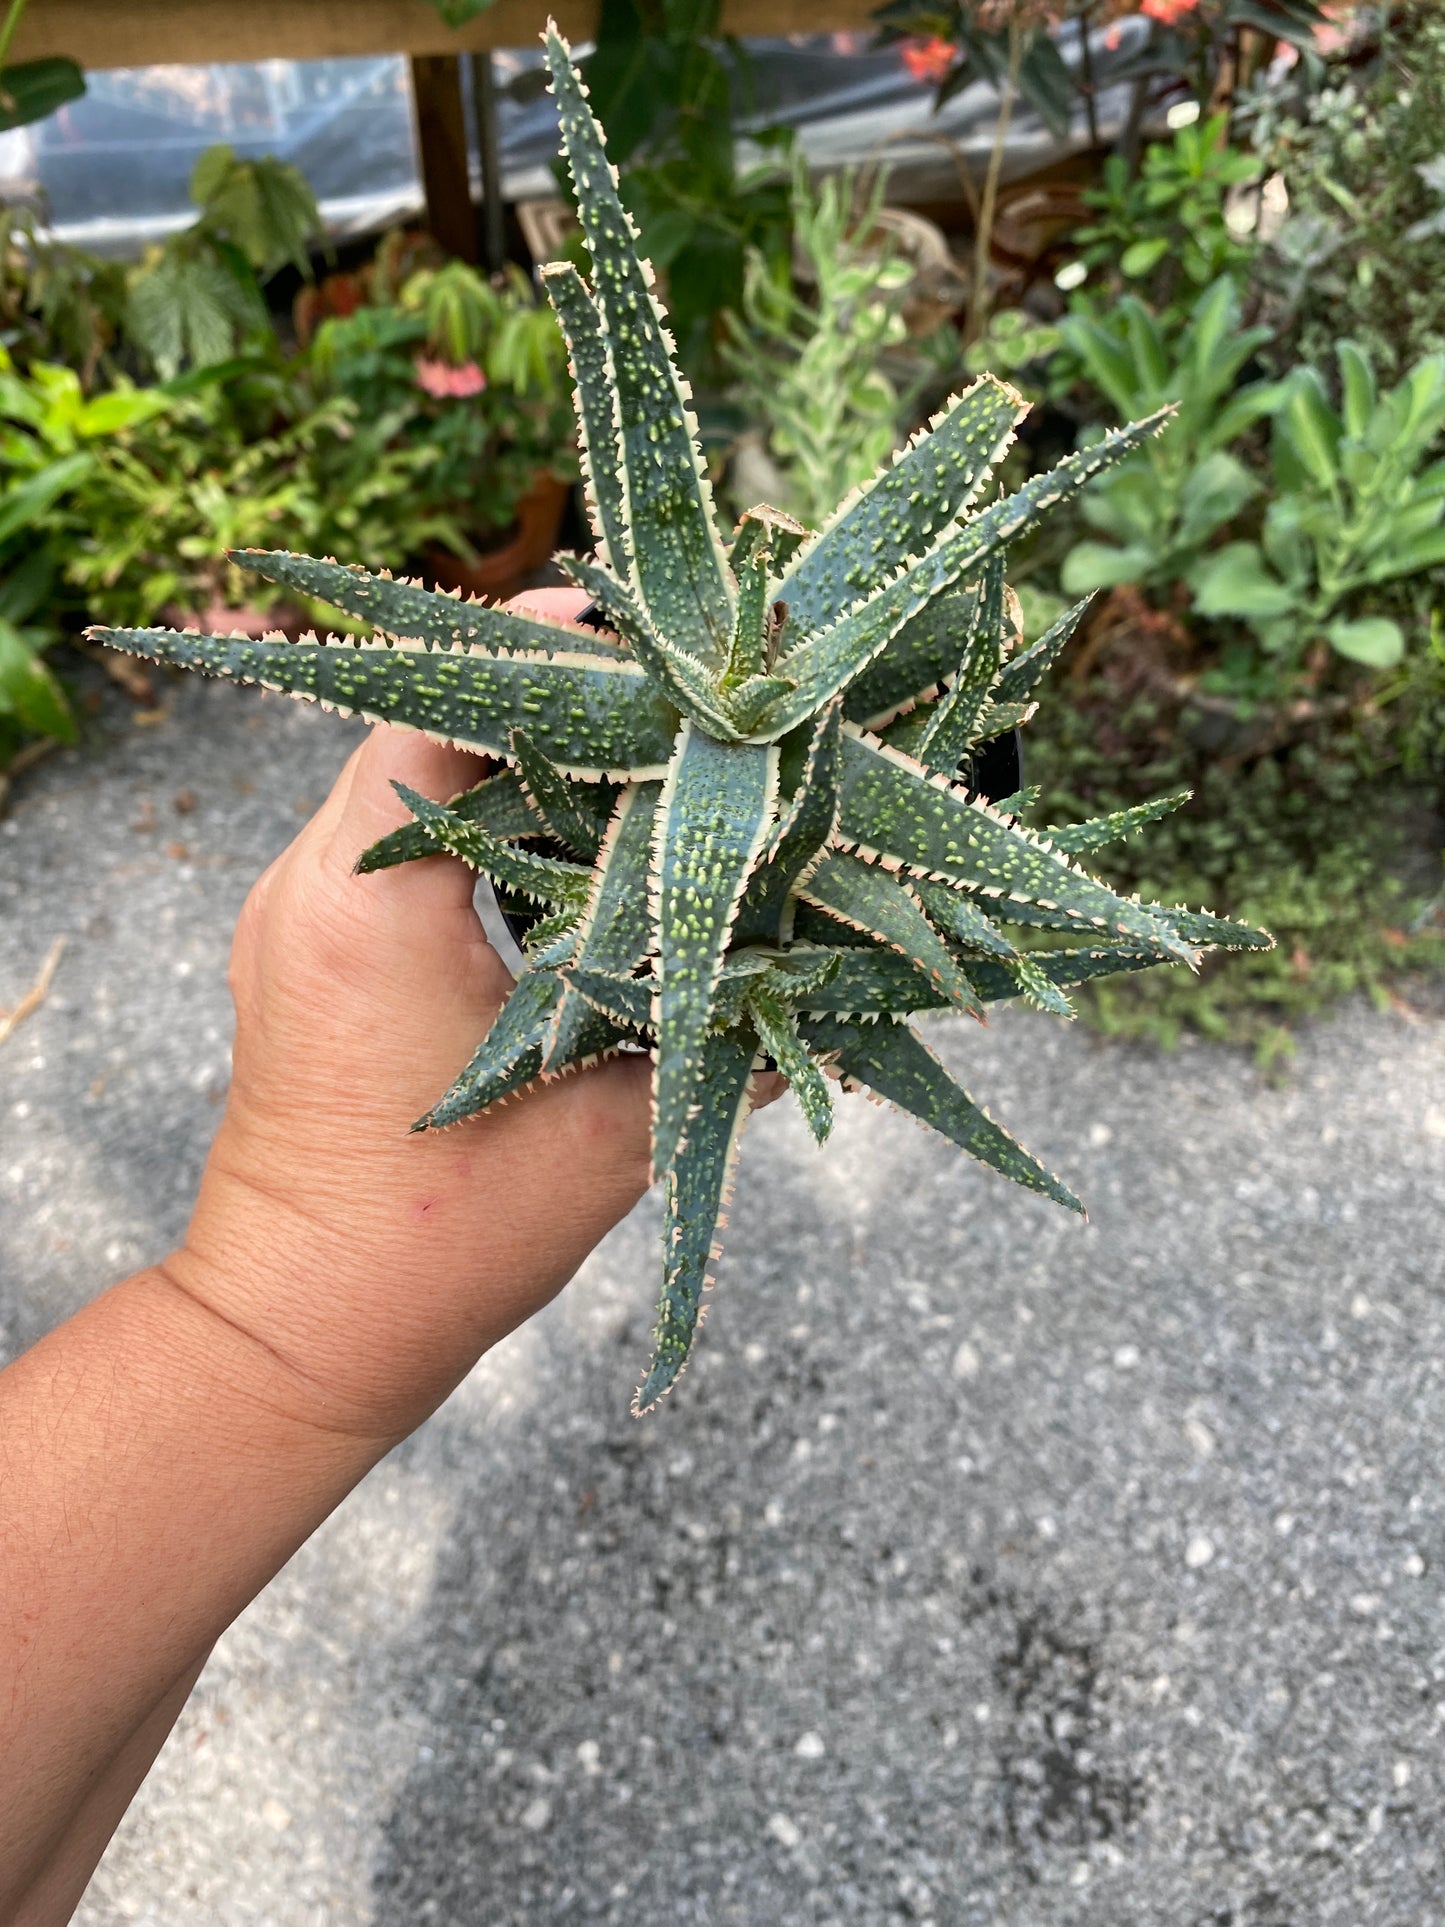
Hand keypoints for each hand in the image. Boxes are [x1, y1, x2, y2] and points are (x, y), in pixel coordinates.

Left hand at [164, 588, 660, 1444]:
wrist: (299, 1332)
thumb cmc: (442, 1244)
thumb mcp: (608, 1137)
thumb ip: (721, 1047)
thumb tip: (838, 983)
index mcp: (371, 905)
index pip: (440, 704)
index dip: (546, 649)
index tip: (642, 624)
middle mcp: (313, 886)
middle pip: (428, 723)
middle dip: (549, 699)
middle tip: (669, 695)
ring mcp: (294, 915)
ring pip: (410, 780)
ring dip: (514, 760)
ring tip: (636, 760)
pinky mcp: (305, 951)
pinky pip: (397, 845)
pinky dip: (482, 825)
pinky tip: (574, 855)